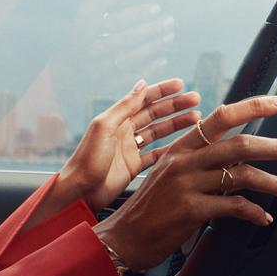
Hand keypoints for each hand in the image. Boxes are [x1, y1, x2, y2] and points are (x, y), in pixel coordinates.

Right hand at [51, 0, 177, 101]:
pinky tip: (162, 59)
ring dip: (151, 47)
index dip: (137, 14)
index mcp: (87, 30)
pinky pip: (129, 76)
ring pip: (129, 58)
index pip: (116, 21)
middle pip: (125, 39)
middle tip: (169, 21)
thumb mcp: (85, 15)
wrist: (64, 70)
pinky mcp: (105, 84)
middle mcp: (92, 50)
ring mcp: (98, 68)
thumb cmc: (80, 36)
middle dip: (150, 30)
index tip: (157, 7)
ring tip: (168, 36)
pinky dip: (147, 68)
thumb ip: (103, 0)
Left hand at [54, 78, 202, 213]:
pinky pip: (156, 154)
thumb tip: (141, 84)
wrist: (80, 191)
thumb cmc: (87, 159)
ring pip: (158, 132)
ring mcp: (130, 149)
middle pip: (154, 114)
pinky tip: (185, 144)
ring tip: (196, 118)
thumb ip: (124, 106)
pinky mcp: (134, 167)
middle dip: (175, 106)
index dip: (162, 91)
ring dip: (177, 124)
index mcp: (116, 119)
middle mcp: (124, 131)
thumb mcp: (105, 127)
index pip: (143, 100)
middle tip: (196, 100)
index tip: (181, 84)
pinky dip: (171, 148)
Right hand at [92, 95, 276, 270]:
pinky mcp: (190, 209)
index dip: (254, 107)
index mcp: (181, 148)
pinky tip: (264, 217)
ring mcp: (186, 184)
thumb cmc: (150, 209)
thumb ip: (199, 163)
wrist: (124, 238)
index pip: (221, 117)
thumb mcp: (169, 175)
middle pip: (240, 144)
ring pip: (242, 174)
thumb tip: (237, 161)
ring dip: (275, 182)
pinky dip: (254, 212)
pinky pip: (233, 205)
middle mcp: (183, 161)